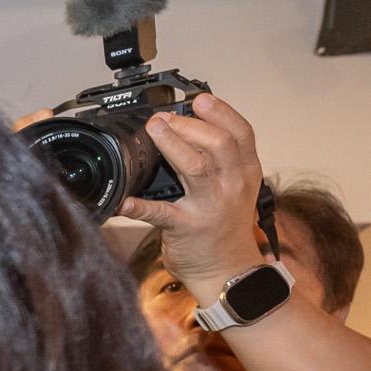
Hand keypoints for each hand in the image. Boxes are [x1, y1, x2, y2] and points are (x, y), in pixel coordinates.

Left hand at [127, 91, 269, 297]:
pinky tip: (125, 200)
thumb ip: (220, 159)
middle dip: (190, 125)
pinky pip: (162, 213)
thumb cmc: (225, 226)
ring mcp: (210, 207)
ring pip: (196, 168)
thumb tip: (188, 126)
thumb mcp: (236, 186)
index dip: (221, 111)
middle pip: (219, 143)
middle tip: (163, 118)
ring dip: (173, 145)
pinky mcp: (187, 228)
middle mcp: (232, 185)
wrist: (228, 271)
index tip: (199, 99)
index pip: (241, 132)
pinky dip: (141, 206)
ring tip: (154, 130)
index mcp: (245, 171)